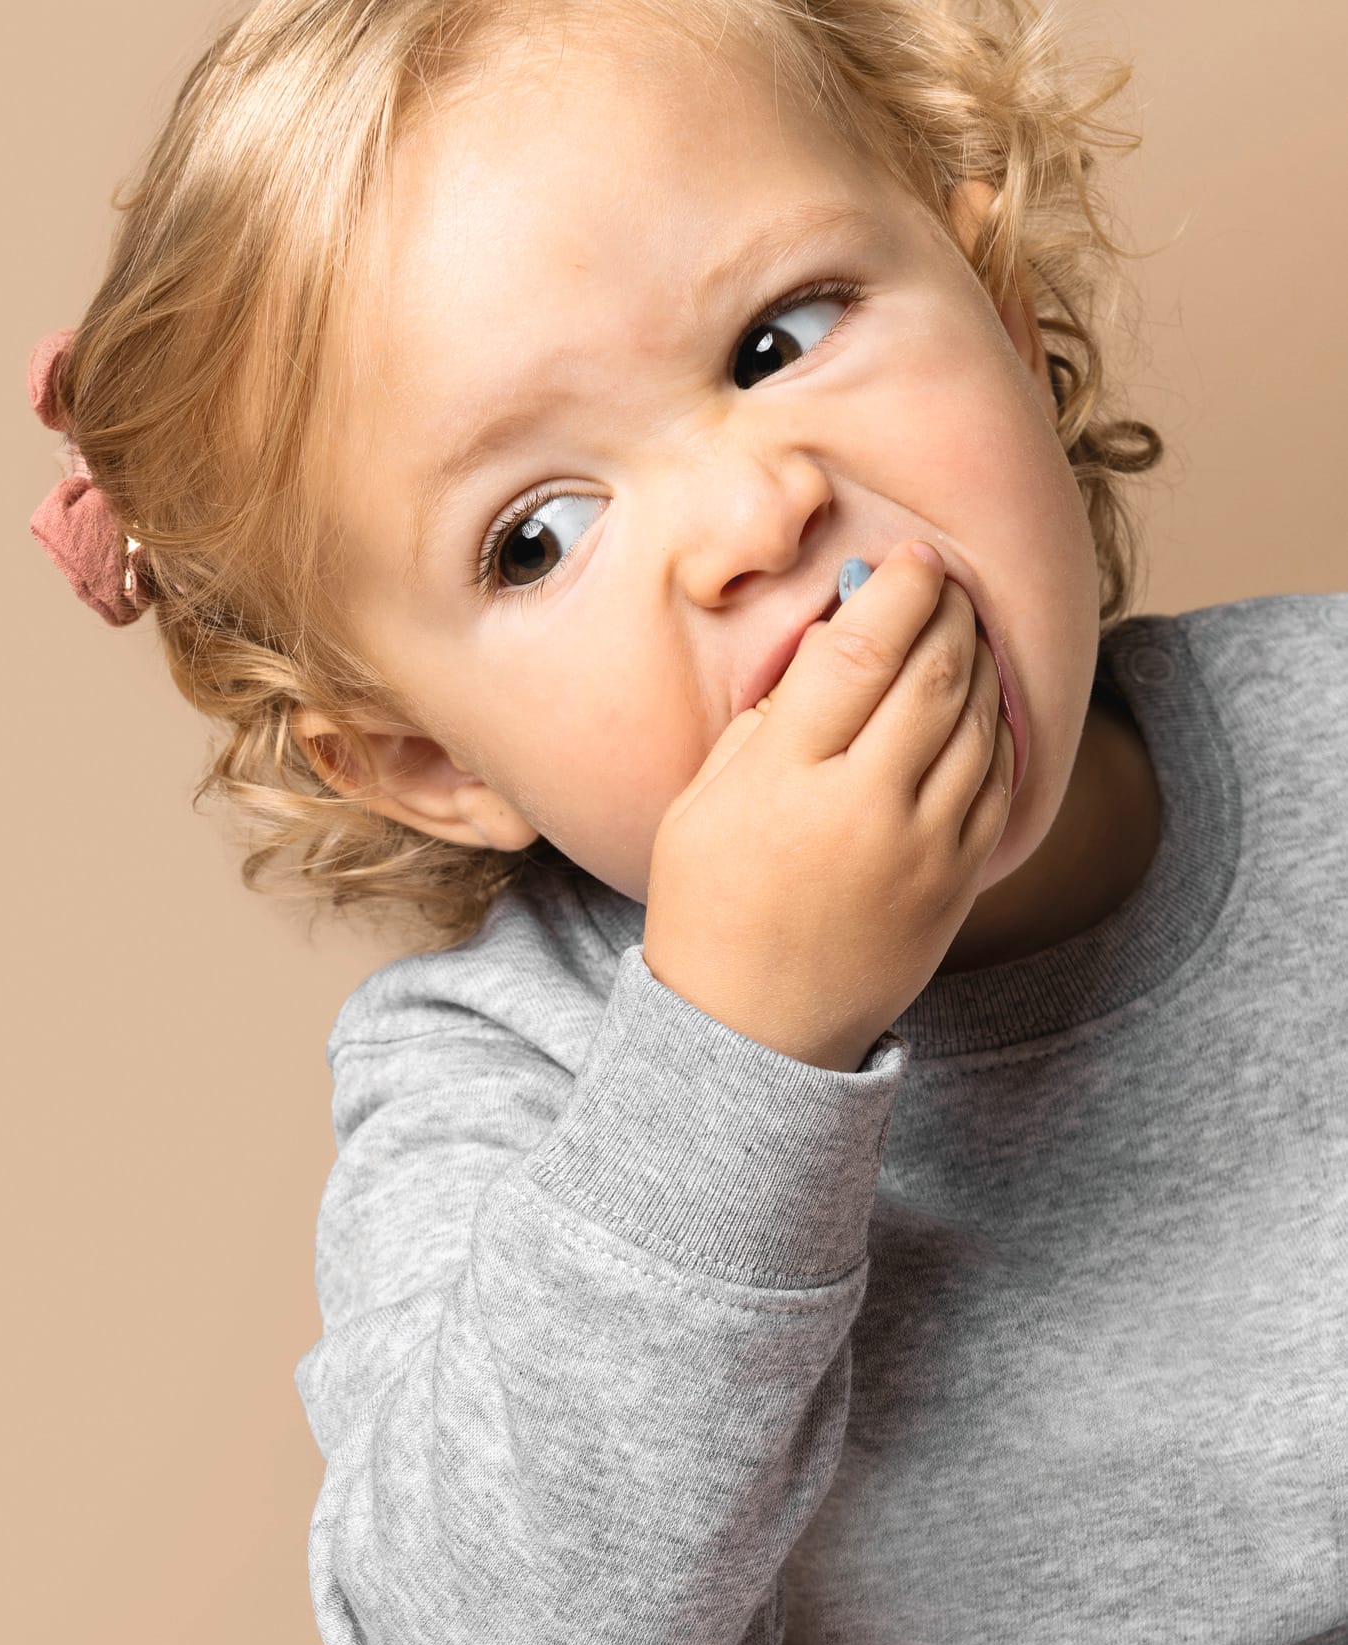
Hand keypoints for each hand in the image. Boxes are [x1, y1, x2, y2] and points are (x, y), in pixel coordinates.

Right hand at [643, 540, 1013, 1070]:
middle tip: (946, 583)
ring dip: (980, 662)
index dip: (897, 587)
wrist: (752, 1032)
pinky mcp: (955, 883)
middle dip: (949, 610)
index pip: (862, 648)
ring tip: (965, 633)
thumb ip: (763, 720)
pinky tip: (980, 706)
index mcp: (786, 780)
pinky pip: (998, 783)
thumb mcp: (700, 806)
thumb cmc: (710, 909)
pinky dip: (997, 730)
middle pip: (934, 671)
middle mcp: (861, 808)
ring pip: (978, 721)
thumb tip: (831, 641)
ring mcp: (920, 849)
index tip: (908, 559)